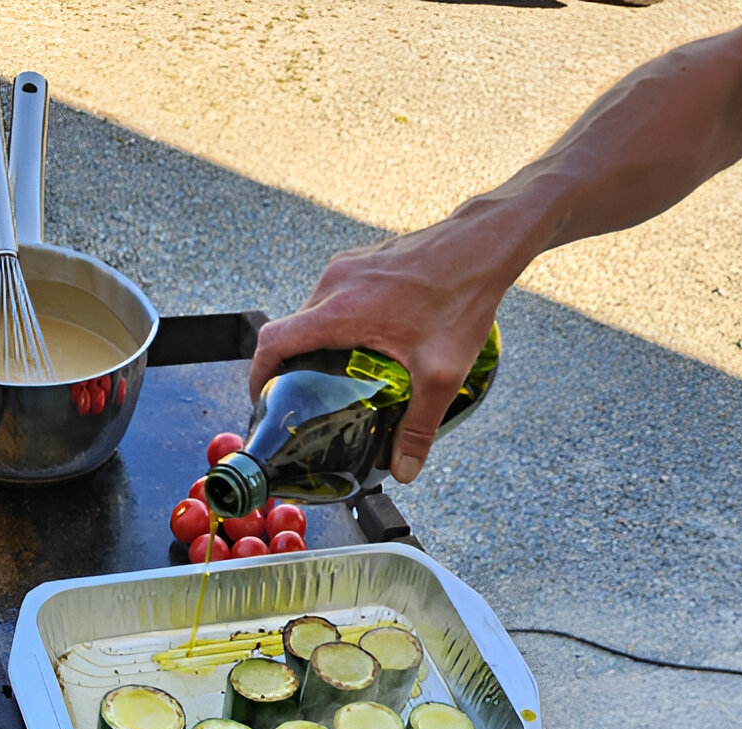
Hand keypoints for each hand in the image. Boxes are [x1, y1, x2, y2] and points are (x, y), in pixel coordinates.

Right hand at [249, 210, 510, 482]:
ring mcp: (346, 267)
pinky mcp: (361, 261)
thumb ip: (419, 427)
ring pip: (312, 314)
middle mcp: (334, 284)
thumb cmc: (461, 298)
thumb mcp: (441, 374)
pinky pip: (332, 298)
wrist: (483, 243)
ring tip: (336, 378)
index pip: (272, 342)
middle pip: (291, 332)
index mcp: (340, 312)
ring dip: (315, 346)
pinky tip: (363, 346)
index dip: (258, 376)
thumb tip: (404, 472)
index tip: (263, 401)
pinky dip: (334, 325)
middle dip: (291, 368)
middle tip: (306, 402)